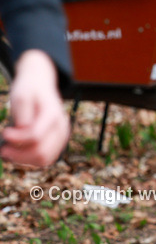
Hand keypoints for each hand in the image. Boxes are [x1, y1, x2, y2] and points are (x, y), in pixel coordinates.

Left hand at [2, 50, 69, 165]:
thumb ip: (22, 114)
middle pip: (41, 153)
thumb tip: (22, 131)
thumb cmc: (29, 90)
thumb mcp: (20, 96)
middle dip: (19, 154)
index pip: (35, 136)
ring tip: (10, 150)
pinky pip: (46, 159)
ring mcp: (61, 135)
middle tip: (3, 148)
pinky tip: (19, 150)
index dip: (16, 139)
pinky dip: (31, 159)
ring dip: (24, 159)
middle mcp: (61, 127)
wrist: (40, 84)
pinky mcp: (58, 141)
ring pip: (44, 159)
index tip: (4, 132)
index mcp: (53, 114)